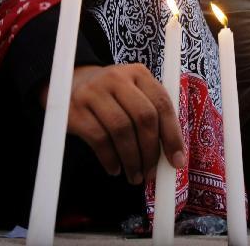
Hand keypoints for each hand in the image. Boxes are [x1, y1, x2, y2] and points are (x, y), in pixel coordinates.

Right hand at [40, 64, 185, 184]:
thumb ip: (153, 117)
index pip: (162, 103)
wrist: (72, 84)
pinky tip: (115, 168)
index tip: (177, 161)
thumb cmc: (113, 97)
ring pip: (121, 130)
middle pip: (143, 117)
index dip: (172, 135)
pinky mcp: (75, 109)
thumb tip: (172, 156)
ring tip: (135, 176)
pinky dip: (110, 159)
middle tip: (151, 174)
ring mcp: (93, 92)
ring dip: (132, 159)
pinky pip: (99, 139)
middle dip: (150, 151)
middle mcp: (116, 78)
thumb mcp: (134, 95)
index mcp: (138, 73)